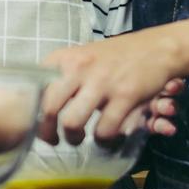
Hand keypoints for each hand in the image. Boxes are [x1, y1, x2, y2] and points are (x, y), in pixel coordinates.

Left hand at [37, 29, 184, 145]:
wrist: (157, 48)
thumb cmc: (116, 56)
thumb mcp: (82, 57)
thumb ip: (62, 76)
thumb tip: (39, 101)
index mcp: (64, 58)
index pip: (35, 88)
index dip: (31, 112)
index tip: (36, 125)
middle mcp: (78, 68)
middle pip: (48, 108)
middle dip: (48, 132)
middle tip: (55, 140)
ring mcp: (101, 82)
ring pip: (72, 122)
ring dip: (74, 138)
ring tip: (79, 138)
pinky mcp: (124, 96)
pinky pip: (104, 130)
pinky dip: (103, 140)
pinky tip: (106, 137)